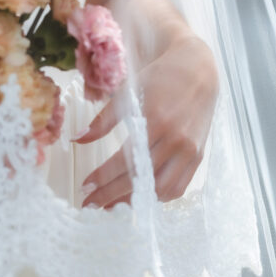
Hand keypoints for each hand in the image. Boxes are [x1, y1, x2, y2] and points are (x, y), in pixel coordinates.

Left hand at [75, 34, 218, 208]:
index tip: (84, 187)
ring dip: (135, 201)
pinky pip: (178, 186)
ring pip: (160, 188)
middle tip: (91, 204)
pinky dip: (159, 196)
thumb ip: (103, 119)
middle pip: (140, 178)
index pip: (124, 159)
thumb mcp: (128, 92)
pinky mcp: (197, 157)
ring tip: (112, 206)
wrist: (197, 70)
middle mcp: (174, 140)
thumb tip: (77, 139)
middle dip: (112, 194)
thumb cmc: (159, 77)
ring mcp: (188, 151)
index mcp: (155, 121)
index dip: (102, 176)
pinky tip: (141, 198)